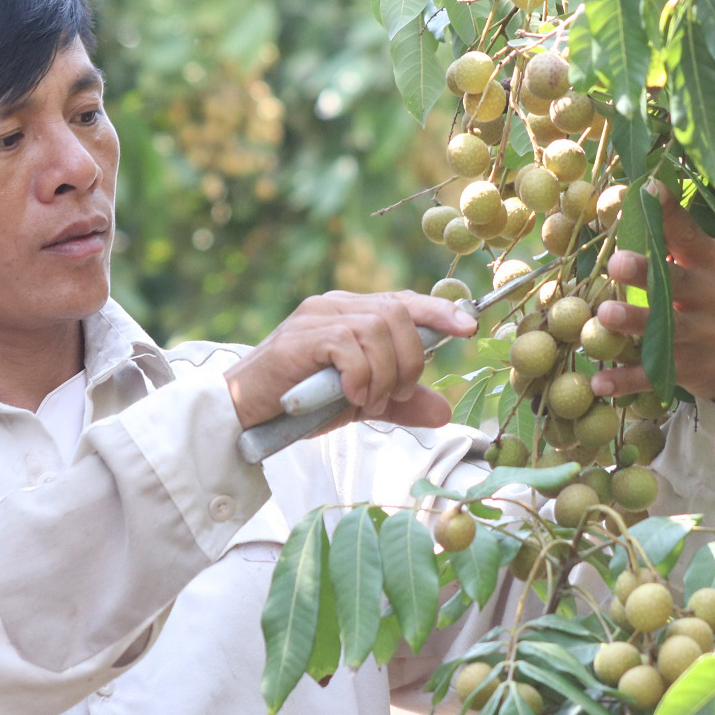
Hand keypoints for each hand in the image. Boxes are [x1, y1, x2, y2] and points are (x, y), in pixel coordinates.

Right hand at [226, 291, 477, 432]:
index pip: (405, 300)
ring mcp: (317, 317)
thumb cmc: (301, 402)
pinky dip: (360, 376)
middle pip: (399, 314)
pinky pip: (349, 346)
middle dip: (410, 360)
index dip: (441, 311)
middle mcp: (337, 305)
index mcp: (353, 312)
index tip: (469, 327)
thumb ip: (400, 402)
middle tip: (393, 395)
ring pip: (378, 328)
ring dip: (385, 373)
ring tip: (368, 401)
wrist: (245, 413)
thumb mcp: (361, 402)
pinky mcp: (301, 336)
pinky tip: (349, 397)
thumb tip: (444, 409)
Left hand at [591, 185, 714, 426]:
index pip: (688, 233)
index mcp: (710, 264)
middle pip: (675, 283)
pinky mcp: (689, 369)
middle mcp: (708, 296)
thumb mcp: (710, 268)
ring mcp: (700, 335)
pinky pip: (653, 376)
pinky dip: (625, 381)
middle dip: (646, 273)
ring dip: (634, 322)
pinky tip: (599, 383)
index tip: (649, 188)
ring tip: (604, 316)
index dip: (668, 212)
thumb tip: (640, 193)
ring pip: (664, 330)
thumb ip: (677, 241)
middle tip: (617, 262)